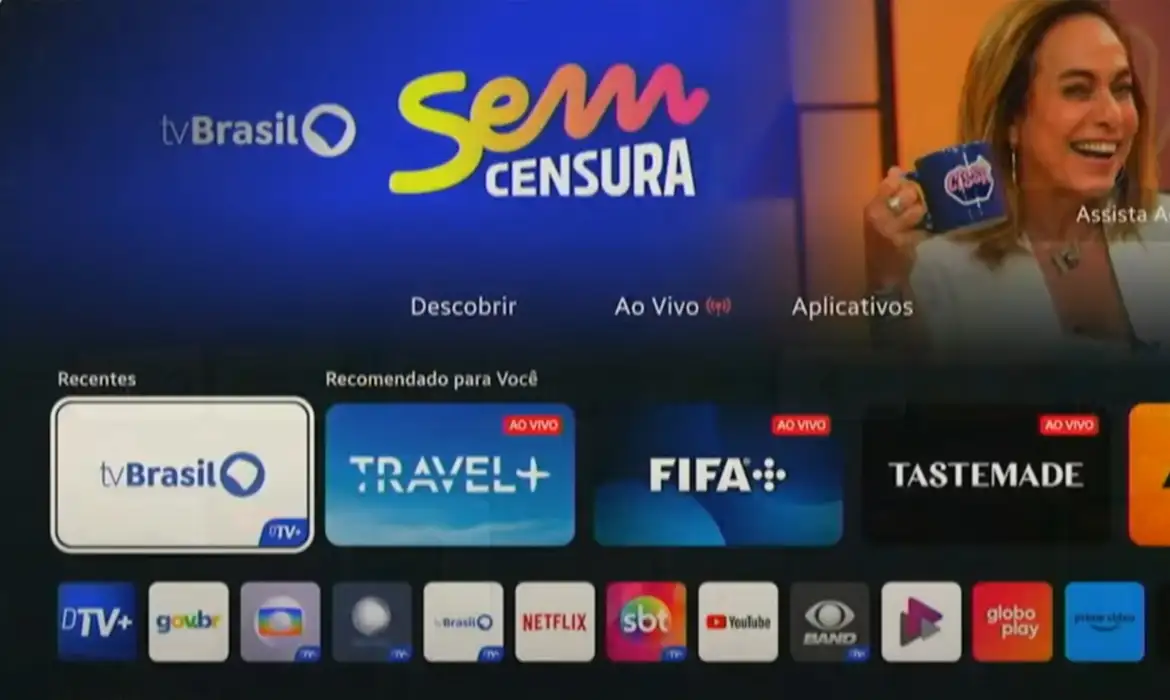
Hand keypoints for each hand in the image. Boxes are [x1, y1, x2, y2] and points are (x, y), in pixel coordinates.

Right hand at [864, 167, 927, 283]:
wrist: (881, 276)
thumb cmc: (879, 244)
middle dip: (916, 198)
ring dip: (922, 216)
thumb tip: (896, 169)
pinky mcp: (905, 242)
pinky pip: (924, 230)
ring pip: (918, 210)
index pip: (889, 183)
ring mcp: (892, 230)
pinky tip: (920, 236)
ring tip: (917, 223)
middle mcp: (879, 217)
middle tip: (914, 206)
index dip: (903, 182)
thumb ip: (886, 194)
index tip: (906, 186)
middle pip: (908, 193)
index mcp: (871, 208)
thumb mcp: (877, 217)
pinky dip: (925, 233)